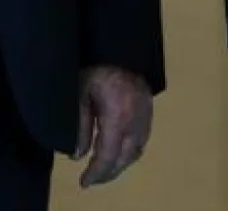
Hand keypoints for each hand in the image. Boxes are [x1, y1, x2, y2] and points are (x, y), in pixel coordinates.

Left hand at [73, 66, 151, 187]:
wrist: (121, 45)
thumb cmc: (97, 67)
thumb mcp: (81, 95)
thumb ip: (80, 127)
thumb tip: (78, 155)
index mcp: (118, 116)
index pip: (108, 155)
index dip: (96, 173)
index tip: (84, 182)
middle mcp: (136, 121)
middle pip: (124, 159)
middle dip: (107, 173)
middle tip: (91, 180)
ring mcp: (146, 116)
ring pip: (135, 152)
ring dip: (119, 165)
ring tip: (103, 169)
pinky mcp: (149, 111)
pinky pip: (142, 141)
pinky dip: (129, 153)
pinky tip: (117, 152)